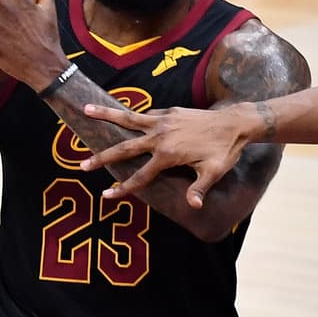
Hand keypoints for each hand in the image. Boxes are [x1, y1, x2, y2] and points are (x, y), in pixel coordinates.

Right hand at [79, 103, 255, 207]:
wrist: (235, 123)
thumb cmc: (225, 151)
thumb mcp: (213, 173)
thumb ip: (199, 189)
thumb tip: (194, 206)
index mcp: (167, 155)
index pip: (140, 176)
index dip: (123, 188)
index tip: (106, 195)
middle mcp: (160, 136)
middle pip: (124, 148)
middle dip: (102, 157)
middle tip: (82, 165)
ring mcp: (163, 120)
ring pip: (128, 119)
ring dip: (106, 115)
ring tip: (85, 110)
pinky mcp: (170, 111)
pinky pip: (146, 114)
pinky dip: (132, 115)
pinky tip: (122, 115)